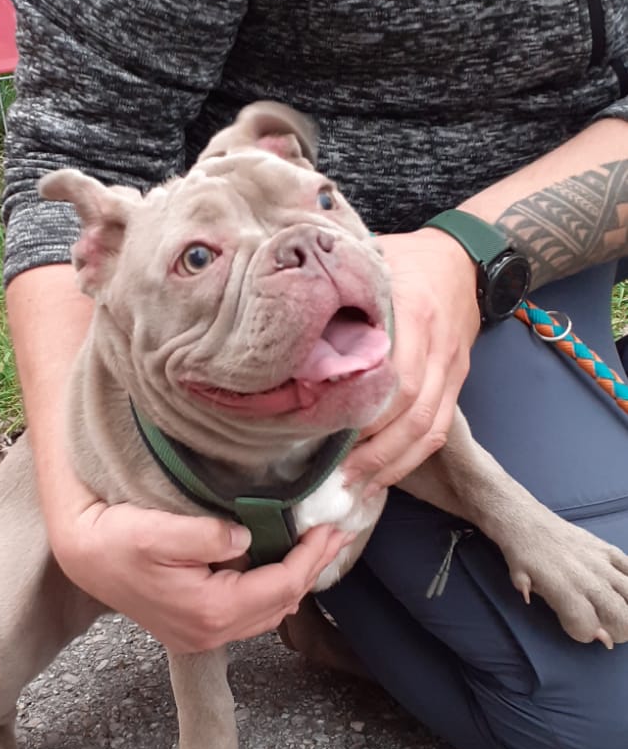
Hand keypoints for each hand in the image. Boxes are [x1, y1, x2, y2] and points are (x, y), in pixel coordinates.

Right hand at [53, 499, 353, 653]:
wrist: (80, 556)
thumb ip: (209, 535)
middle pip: (280, 604)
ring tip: (314, 548)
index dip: (311, 558)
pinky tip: (277, 565)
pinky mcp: (193, 627)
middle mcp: (210, 632)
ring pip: (266, 613)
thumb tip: (249, 536)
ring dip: (294, 581)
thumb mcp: (158, 529)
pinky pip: (247, 613)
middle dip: (311, 569)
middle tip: (335, 535)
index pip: (281, 586)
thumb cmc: (114, 539)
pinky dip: (271, 589)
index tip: (330, 528)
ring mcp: (201, 635)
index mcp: (210, 610)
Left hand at [345, 228, 480, 490]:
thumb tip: (285, 321)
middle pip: (412, 413)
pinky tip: (379, 478)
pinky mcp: (456, 386)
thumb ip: (337, 289)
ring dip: (389, 465)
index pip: (396, 376)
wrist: (463, 259)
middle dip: (372, 452)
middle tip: (333, 478)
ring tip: (352, 489)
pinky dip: (408, 461)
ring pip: (427, 430)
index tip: (324, 434)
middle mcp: (437, 346)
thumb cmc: (405, 259)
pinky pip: (437, 432)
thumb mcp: (370, 261)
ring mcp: (452, 370)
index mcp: (414, 311)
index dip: (363, 412)